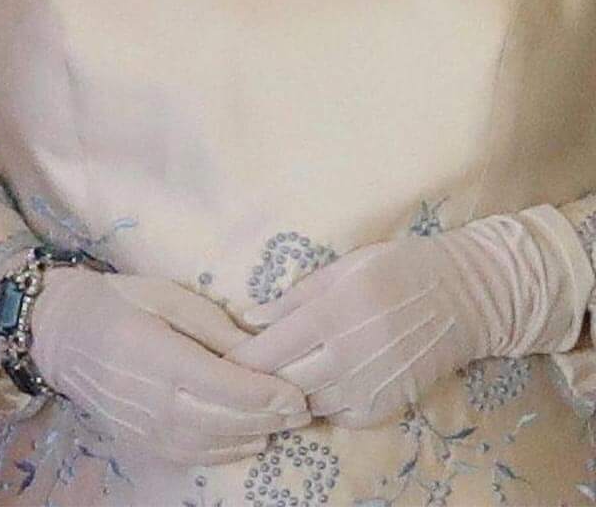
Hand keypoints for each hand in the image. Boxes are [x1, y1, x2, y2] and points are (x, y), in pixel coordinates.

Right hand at [28, 271, 310, 466]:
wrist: (61, 334)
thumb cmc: (118, 301)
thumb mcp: (165, 295)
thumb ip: (211, 324)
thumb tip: (257, 346)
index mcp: (157, 354)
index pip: (225, 386)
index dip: (266, 395)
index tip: (297, 393)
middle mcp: (153, 399)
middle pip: (226, 421)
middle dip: (270, 418)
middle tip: (303, 410)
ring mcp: (147, 427)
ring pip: (214, 443)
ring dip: (254, 436)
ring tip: (284, 423)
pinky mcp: (143, 442)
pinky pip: (194, 454)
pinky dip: (228, 450)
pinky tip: (249, 437)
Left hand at [231, 207, 592, 429]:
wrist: (464, 296)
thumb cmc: (397, 268)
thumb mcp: (342, 266)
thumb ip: (295, 296)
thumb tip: (249, 318)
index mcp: (331, 312)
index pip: (267, 349)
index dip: (238, 358)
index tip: (217, 357)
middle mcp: (348, 354)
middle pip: (282, 382)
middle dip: (255, 380)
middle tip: (234, 374)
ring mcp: (370, 384)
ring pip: (309, 403)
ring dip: (287, 394)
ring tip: (271, 381)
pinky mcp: (389, 404)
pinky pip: (341, 416)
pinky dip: (322, 405)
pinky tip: (315, 388)